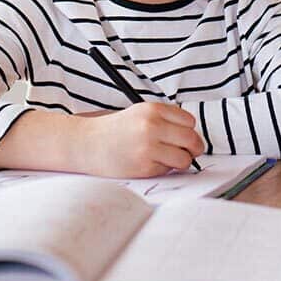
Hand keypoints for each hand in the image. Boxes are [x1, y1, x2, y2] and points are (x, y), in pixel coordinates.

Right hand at [74, 103, 204, 177]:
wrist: (87, 144)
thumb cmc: (115, 130)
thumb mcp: (140, 113)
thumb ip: (165, 120)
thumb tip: (193, 137)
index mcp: (153, 110)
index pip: (189, 121)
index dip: (188, 131)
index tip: (183, 136)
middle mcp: (152, 126)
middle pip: (192, 140)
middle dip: (193, 149)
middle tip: (187, 152)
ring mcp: (148, 147)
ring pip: (184, 159)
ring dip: (180, 162)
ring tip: (166, 159)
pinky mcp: (144, 167)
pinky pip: (168, 171)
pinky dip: (163, 170)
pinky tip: (148, 163)